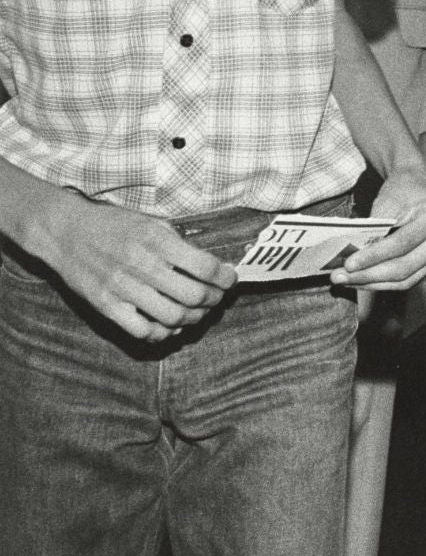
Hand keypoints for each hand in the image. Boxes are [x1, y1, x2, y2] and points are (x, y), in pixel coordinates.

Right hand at [25, 189, 234, 341]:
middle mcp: (142, 265)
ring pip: (172, 317)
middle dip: (214, 300)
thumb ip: (179, 243)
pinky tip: (169, 325)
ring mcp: (123, 288)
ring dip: (193, 318)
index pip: (205, 267)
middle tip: (217, 297)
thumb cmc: (114, 225)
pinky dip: (162, 333)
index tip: (229, 278)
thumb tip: (211, 265)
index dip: (225, 277)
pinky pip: (142, 331)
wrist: (66, 231)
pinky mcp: (106, 305)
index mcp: (157, 241)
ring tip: (197, 312)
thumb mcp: (152, 223)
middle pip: (194, 295)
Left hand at [335, 164, 425, 289]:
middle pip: (405, 267)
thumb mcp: (387, 202)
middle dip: (369, 275)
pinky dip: (383, 283)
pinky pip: (409, 281)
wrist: (420, 187)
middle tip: (339, 278)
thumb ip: (373, 230)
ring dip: (373, 284)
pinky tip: (362, 280)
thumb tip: (349, 258)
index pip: (402, 243)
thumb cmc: (403, 191)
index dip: (374, 256)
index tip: (347, 264)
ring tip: (346, 281)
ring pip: (406, 280)